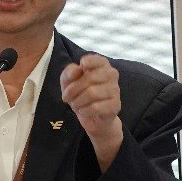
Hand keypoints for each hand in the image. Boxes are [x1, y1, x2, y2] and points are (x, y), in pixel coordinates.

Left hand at [60, 54, 122, 170]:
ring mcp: (115, 93)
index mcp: (102, 68)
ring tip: (74, 105)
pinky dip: (86, 110)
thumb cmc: (81, 98)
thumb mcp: (69, 84)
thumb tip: (74, 69)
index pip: (98, 59)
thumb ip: (69, 73)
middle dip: (74, 88)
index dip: (88, 63)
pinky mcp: (114, 108)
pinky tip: (83, 113)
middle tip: (66, 96)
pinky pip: (98, 107)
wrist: (94, 122)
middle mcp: (112, 78)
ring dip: (78, 100)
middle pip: (90, 78)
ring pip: (93, 92)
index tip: (80, 67)